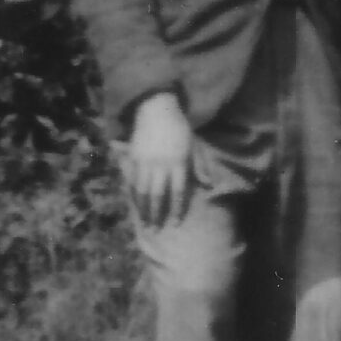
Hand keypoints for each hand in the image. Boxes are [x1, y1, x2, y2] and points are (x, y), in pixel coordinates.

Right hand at [121, 93, 198, 227]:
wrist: (157, 110)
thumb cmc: (179, 129)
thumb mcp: (193, 147)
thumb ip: (199, 167)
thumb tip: (209, 186)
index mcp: (178, 162)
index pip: (177, 192)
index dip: (176, 209)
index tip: (175, 224)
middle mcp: (161, 164)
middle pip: (157, 195)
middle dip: (156, 215)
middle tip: (155, 231)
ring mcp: (145, 162)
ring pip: (142, 191)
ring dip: (142, 209)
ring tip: (144, 223)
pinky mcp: (133, 158)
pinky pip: (131, 180)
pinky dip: (132, 195)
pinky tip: (134, 205)